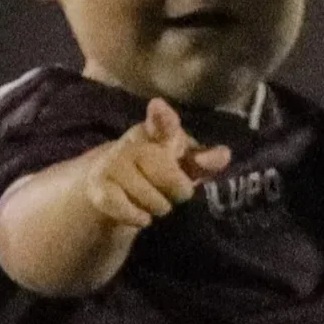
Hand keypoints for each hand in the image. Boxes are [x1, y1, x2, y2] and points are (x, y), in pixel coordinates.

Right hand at [87, 96, 230, 230]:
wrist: (111, 186)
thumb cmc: (156, 171)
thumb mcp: (182, 165)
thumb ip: (203, 161)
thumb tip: (225, 154)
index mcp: (158, 133)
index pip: (162, 124)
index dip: (162, 118)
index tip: (157, 106)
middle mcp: (133, 144)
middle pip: (167, 174)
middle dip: (178, 189)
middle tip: (175, 191)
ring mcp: (113, 164)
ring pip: (152, 198)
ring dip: (159, 207)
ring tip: (152, 199)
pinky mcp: (98, 187)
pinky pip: (128, 211)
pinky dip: (139, 218)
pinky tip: (140, 214)